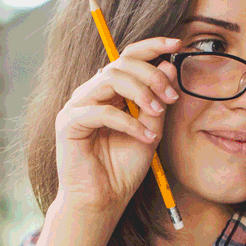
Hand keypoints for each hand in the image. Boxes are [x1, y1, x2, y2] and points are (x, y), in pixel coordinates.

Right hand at [53, 37, 182, 216]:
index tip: (177, 44)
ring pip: (110, 79)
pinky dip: (128, 122)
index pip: (128, 57)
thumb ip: (157, 100)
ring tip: (157, 114)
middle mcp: (91, 93)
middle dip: (151, 75)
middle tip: (171, 97)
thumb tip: (168, 65)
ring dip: (140, 92)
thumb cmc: (122, 169)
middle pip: (121, 64)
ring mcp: (77, 106)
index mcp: (109, 92)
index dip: (152, 46)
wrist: (102, 201)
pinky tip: (144, 137)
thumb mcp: (151, 130)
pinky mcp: (68, 123)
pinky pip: (101, 111)